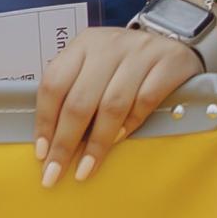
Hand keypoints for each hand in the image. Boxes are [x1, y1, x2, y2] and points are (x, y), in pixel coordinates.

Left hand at [34, 26, 201, 186]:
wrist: (174, 45)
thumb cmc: (126, 65)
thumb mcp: (96, 69)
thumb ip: (76, 94)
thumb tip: (52, 144)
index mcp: (84, 44)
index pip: (54, 83)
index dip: (45, 121)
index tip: (42, 154)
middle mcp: (109, 44)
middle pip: (80, 100)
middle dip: (65, 142)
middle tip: (55, 172)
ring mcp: (140, 52)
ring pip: (112, 104)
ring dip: (96, 143)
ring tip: (85, 169)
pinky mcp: (170, 62)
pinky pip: (146, 100)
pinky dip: (130, 124)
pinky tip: (119, 141)